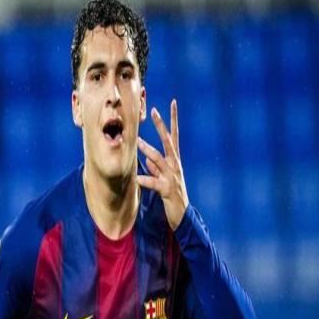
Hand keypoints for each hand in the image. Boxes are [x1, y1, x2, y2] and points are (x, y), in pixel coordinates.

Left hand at [137, 99, 189, 230]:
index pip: (173, 136)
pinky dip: (145, 180)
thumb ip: (156, 167)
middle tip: (154, 111)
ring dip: (147, 150)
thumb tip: (147, 157)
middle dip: (161, 126)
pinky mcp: (168, 190)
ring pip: (159, 160)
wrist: (182, 215)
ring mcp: (172, 176)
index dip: (172, 120)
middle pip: (168, 141)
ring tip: (136, 142)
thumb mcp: (164, 177)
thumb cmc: (172, 195)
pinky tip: (136, 178)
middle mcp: (175, 165)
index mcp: (174, 160)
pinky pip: (154, 183)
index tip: (172, 103)